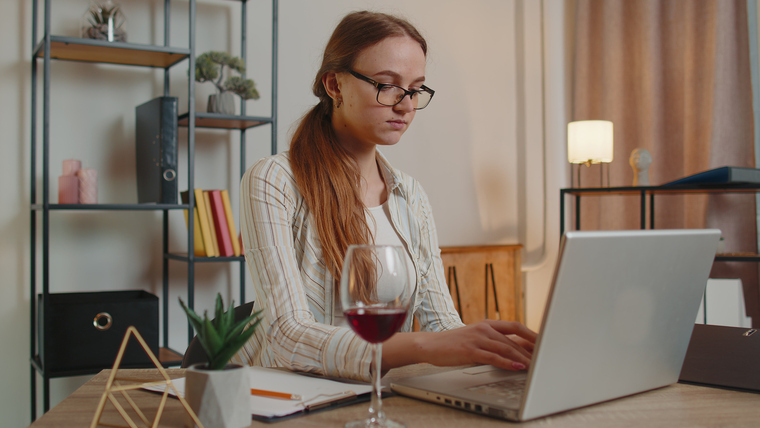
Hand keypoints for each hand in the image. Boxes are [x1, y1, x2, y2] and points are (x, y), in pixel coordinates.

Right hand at [417, 320, 536, 369]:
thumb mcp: (476, 338)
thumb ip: (493, 341)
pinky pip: (493, 357)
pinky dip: (507, 363)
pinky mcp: (470, 350)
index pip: (515, 326)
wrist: (430, 345)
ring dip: (522, 358)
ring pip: (505, 348)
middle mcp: (484, 329)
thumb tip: (514, 349)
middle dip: (530, 350)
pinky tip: (517, 367)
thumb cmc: (453, 344)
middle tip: (543, 358)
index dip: (531, 334)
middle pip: (513, 339)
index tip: (544, 342)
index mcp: (487, 324)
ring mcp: (477, 339)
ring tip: (534, 365)